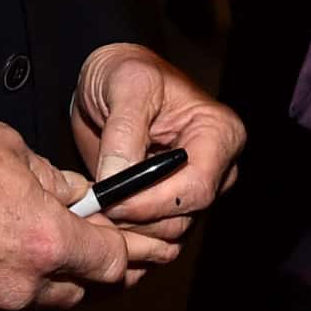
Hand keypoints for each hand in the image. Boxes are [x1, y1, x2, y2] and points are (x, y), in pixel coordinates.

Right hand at [0, 108, 172, 310]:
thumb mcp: (7, 147)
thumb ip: (50, 177)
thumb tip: (71, 191)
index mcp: (46, 240)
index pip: (112, 263)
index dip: (115, 245)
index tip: (107, 233)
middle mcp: (22, 286)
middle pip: (77, 292)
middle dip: (79, 267)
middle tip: (70, 239)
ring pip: (35, 310)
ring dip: (40, 287)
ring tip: (25, 253)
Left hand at [71, 43, 244, 250]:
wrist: (110, 83)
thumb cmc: (126, 72)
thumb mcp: (126, 85)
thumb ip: (124, 132)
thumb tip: (115, 180)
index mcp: (218, 133)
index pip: (197, 187)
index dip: (154, 202)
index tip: (112, 200)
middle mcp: (215, 168)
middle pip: (183, 216)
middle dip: (137, 218)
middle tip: (93, 207)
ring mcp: (192, 190)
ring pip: (168, 235)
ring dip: (128, 230)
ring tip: (92, 207)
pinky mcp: (169, 206)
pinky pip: (155, 239)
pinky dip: (127, 236)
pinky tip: (99, 217)